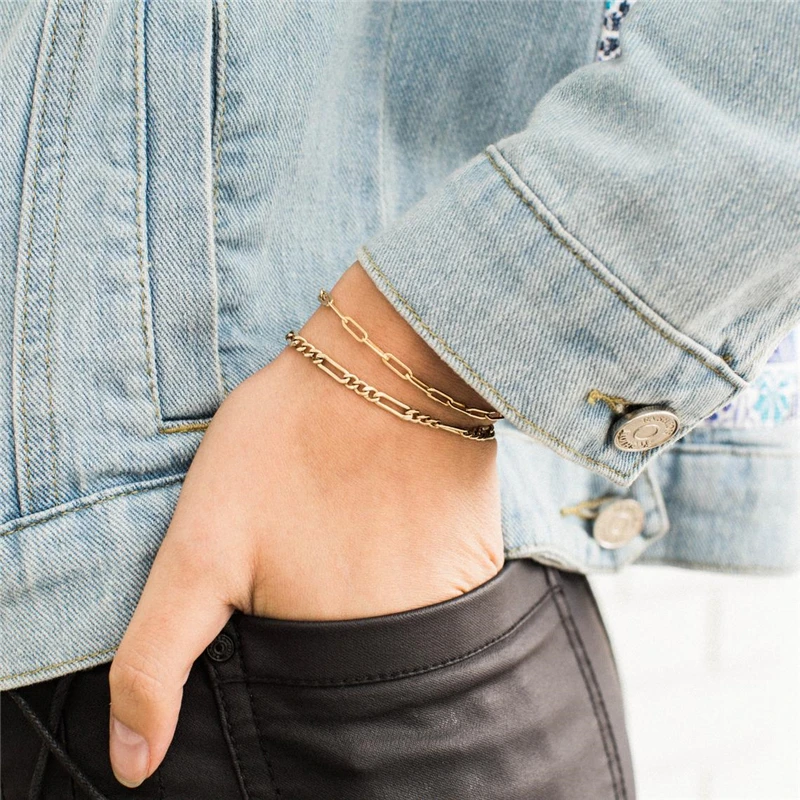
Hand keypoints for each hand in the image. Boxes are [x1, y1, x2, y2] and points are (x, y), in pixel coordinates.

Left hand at [107, 261, 503, 786]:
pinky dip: (413, 584)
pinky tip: (391, 534)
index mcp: (329, 655)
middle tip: (315, 571)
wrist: (386, 365)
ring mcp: (451, 607)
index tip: (282, 637)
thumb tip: (134, 767)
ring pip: (401, 648)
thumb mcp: (197, 550)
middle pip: (361, 691)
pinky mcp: (480, 566)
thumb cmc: (285, 446)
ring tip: (352, 548)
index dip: (289, 703)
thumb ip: (158, 659)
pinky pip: (440, 605)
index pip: (315, 732)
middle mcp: (402, 647)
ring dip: (375, 612)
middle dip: (329, 650)